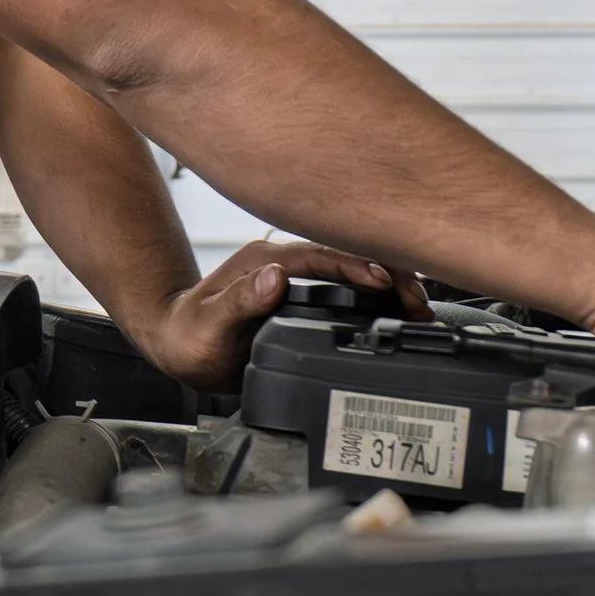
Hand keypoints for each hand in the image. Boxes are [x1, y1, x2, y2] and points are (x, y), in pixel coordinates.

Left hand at [135, 240, 430, 389]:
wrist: (175, 342)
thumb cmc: (186, 336)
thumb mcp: (207, 325)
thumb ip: (238, 302)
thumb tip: (273, 278)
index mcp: (265, 263)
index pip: (321, 256)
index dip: (356, 266)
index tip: (385, 283)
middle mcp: (283, 262)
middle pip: (346, 253)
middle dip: (388, 269)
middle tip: (419, 299)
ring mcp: (294, 275)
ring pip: (352, 265)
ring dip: (387, 279)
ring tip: (419, 303)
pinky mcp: (301, 292)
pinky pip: (346, 283)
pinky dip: (375, 292)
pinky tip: (396, 306)